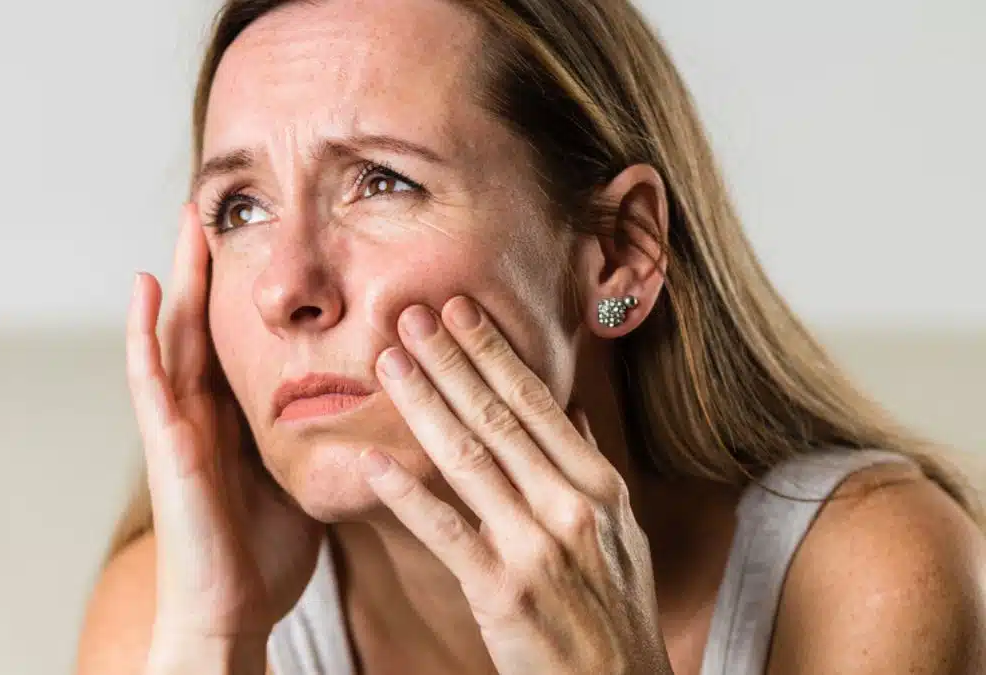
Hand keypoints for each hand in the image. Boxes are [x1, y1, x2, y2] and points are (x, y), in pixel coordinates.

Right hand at [127, 204, 322, 655]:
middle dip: (210, 265)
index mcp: (234, 418)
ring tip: (187, 221)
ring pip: (175, 335)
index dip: (242, 290)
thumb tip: (369, 406)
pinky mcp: (168, 445)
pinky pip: (151, 379)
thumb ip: (317, 438)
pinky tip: (147, 286)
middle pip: (204, 322)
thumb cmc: (263, 554)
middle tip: (217, 207)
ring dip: (180, 277)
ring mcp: (179, 425)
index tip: (258, 240)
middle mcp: (202, 412)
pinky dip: (143, 332)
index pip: (236, 338)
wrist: (233, 610)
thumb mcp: (302, 478)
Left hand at [359, 297, 672, 674]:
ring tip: (387, 362)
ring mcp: (538, 547)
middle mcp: (571, 505)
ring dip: (423, 404)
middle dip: (449, 359)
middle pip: (498, 416)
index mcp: (598, 485)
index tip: (458, 309)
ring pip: (469, 459)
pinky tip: (372, 462)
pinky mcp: (503, 592)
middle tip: (410, 314)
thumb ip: (589, 467)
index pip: (537, 401)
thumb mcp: (620, 531)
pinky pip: (446, 532)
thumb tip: (569, 411)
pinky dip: (407, 494)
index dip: (492, 351)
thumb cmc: (614, 608)